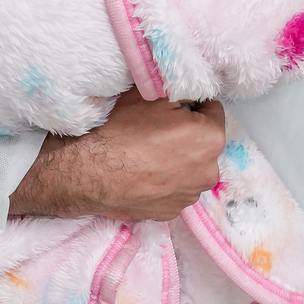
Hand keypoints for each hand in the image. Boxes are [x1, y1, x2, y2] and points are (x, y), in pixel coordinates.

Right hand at [8, 89, 225, 223]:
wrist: (90, 171)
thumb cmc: (122, 130)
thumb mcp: (152, 94)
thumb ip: (178, 91)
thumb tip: (186, 93)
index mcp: (211, 138)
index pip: (213, 109)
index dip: (193, 103)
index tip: (173, 104)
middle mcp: (208, 171)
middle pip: (203, 142)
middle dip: (188, 133)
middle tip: (158, 128)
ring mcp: (189, 196)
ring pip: (190, 167)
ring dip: (178, 159)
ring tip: (147, 152)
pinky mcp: (171, 212)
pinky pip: (174, 188)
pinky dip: (164, 180)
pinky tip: (143, 172)